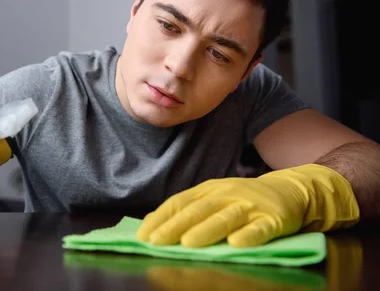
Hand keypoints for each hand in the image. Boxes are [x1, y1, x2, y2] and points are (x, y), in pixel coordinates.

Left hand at [136, 164, 358, 247]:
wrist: (289, 190)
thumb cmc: (242, 199)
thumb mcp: (215, 199)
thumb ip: (189, 210)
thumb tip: (154, 225)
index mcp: (208, 191)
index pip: (179, 202)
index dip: (161, 218)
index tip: (143, 234)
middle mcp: (226, 195)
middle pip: (198, 211)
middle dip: (175, 226)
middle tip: (157, 241)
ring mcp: (250, 206)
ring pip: (225, 218)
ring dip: (206, 231)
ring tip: (188, 243)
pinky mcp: (273, 219)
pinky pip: (260, 228)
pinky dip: (249, 235)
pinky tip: (237, 244)